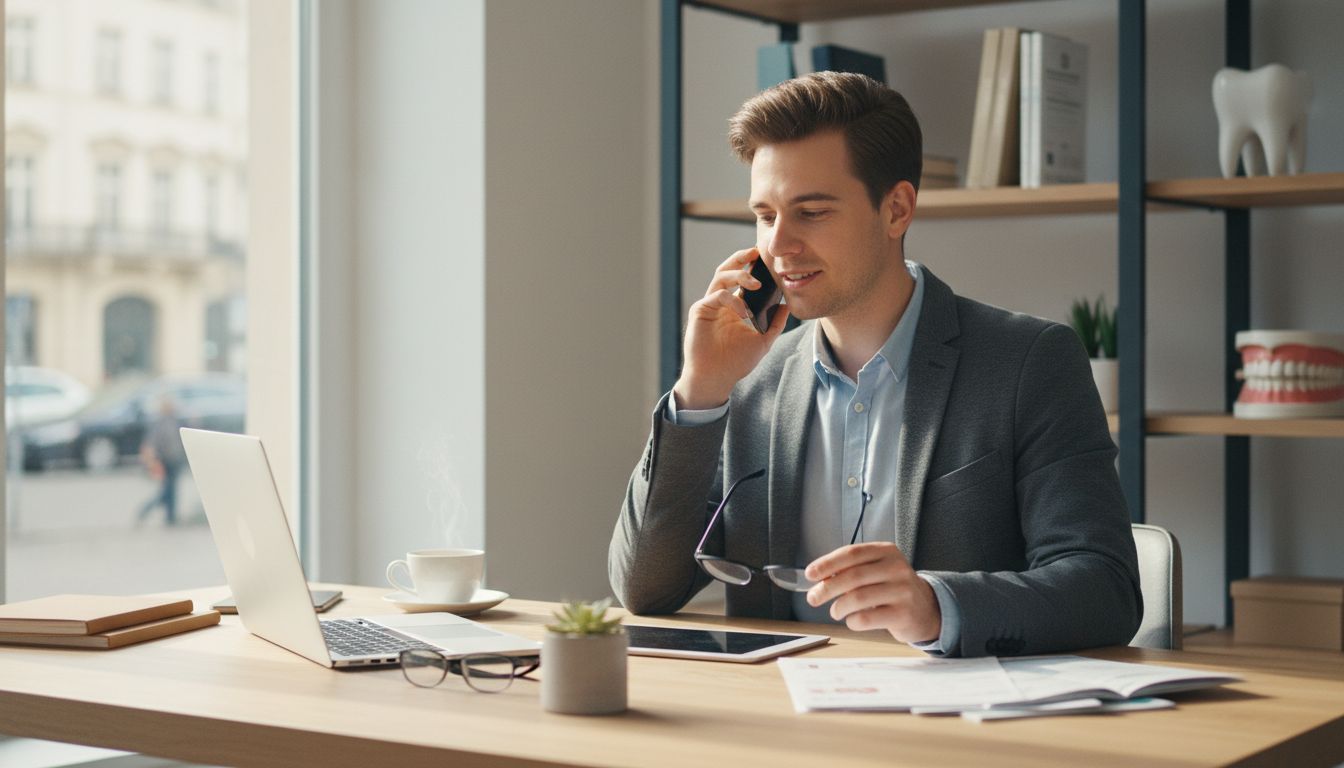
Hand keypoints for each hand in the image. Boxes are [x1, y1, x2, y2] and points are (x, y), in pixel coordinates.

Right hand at [673, 248, 790, 409]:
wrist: (716, 378)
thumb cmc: (736, 362)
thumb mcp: (763, 341)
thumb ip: (775, 323)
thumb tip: (787, 305)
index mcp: (734, 305)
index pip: (741, 278)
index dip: (752, 266)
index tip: (768, 259)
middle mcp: (720, 301)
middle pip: (727, 270)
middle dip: (741, 258)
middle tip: (756, 252)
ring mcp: (709, 304)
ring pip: (720, 277)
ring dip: (739, 274)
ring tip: (756, 282)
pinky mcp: (700, 311)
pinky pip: (716, 296)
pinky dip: (732, 300)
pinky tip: (745, 312)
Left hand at [804, 542, 941, 643]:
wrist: (925, 608)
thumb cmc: (892, 588)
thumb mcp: (876, 570)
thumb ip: (851, 570)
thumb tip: (819, 579)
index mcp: (886, 551)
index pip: (851, 553)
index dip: (827, 563)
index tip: (810, 574)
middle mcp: (896, 568)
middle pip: (852, 576)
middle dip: (827, 588)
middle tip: (813, 598)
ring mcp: (902, 591)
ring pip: (858, 598)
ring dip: (838, 607)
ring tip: (835, 611)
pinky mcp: (903, 614)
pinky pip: (867, 618)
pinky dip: (852, 621)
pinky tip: (852, 620)